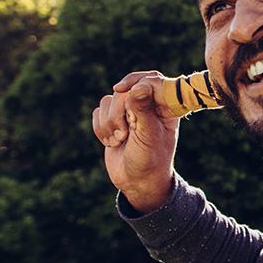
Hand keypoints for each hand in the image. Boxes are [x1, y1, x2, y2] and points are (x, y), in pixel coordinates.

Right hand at [92, 81, 178, 213]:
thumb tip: (140, 86)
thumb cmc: (150, 160)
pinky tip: (112, 143)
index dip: (135, 81)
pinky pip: (98, 112)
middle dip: (119, 113)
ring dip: (109, 123)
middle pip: (124, 91)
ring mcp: (129, 112)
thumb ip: (143, 111)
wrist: (137, 182)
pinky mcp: (113, 120)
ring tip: (119, 141)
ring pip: (108, 101)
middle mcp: (148, 105)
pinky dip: (101, 128)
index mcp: (165, 106)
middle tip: (126, 134)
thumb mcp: (148, 136)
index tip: (120, 89)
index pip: (151, 80)